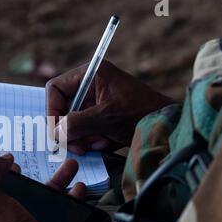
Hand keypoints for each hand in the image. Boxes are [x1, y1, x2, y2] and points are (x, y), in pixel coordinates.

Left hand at [0, 154, 85, 221]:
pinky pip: (57, 215)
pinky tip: (78, 189)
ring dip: (57, 183)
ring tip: (70, 167)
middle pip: (19, 195)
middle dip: (34, 177)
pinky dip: (68, 200)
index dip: (0, 175)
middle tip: (42, 167)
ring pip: (42, 202)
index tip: (13, 165)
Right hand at [46, 60, 172, 153]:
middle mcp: (91, 86)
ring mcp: (96, 102)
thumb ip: (76, 123)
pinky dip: (93, 140)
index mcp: (91, 74)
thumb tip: (55, 132)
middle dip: (69, 129)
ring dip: (82, 137)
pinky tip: (108, 143)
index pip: (56, 88)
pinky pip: (86, 130)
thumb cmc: (141, 113)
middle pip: (63, 108)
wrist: (169, 127)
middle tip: (77, 146)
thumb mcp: (106, 118)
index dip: (52, 109)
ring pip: (73, 123)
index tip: (55, 131)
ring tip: (99, 144)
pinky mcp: (102, 117)